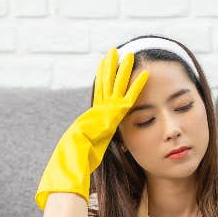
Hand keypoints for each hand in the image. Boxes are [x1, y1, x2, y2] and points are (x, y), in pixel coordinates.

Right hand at [35, 47, 148, 208]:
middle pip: (105, 84)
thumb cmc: (75, 164)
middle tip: (114, 52)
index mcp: (90, 118)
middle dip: (110, 68)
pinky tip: (146, 75)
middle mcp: (96, 110)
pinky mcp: (111, 115)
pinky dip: (137, 86)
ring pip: (116, 85)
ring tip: (131, 55)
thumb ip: (90, 148)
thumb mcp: (85, 154)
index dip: (102, 81)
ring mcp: (103, 111)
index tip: (105, 69)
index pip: (98, 96)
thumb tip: (87, 155)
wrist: (71, 161)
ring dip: (124, 69)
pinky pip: (128, 97)